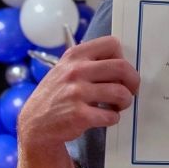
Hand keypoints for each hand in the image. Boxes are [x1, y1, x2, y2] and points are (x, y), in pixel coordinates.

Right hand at [17, 35, 139, 152]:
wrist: (35, 123)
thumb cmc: (57, 95)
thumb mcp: (66, 69)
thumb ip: (90, 62)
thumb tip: (123, 63)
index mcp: (75, 56)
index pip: (112, 44)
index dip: (122, 58)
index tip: (121, 71)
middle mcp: (76, 71)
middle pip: (123, 67)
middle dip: (133, 81)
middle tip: (131, 90)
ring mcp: (77, 93)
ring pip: (121, 93)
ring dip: (125, 102)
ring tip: (117, 105)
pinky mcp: (80, 115)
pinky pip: (111, 116)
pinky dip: (112, 118)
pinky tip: (104, 117)